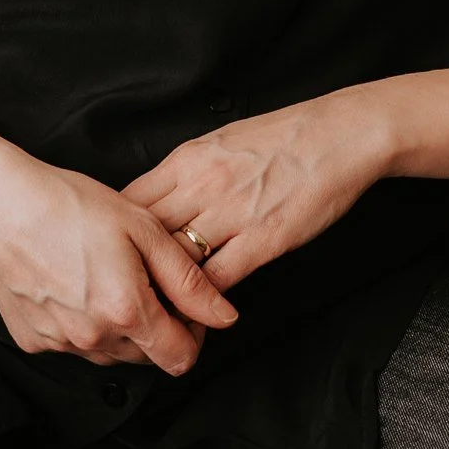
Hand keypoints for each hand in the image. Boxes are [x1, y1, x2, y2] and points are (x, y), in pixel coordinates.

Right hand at [0, 155, 239, 374]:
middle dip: (156, 324)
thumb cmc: (68, 204)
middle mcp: (93, 338)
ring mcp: (60, 344)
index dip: (194, 332)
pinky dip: (81, 322)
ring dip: (119, 325)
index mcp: (126, 311)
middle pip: (147, 355)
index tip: (185, 302)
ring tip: (105, 273)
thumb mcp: (142, 227)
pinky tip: (73, 281)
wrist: (0, 203)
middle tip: (142, 275)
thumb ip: (188, 279)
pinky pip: (73, 343)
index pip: (182, 358)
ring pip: (110, 352)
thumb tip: (225, 317)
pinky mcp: (33, 341)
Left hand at [118, 90, 395, 292]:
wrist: (338, 134)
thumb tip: (158, 197)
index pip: (131, 201)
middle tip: (122, 294)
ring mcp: (230, 213)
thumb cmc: (284, 137)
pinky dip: (202, 301)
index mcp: (188, 159)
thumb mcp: (220, 142)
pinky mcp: (262, 239)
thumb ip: (186, 173)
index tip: (110, 256)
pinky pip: (216, 279)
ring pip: (176, 261)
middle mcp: (201, 184)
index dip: (116, 234)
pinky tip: (197, 313)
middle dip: (130, 267)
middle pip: (144, 235)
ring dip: (163, 290)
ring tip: (153, 314)